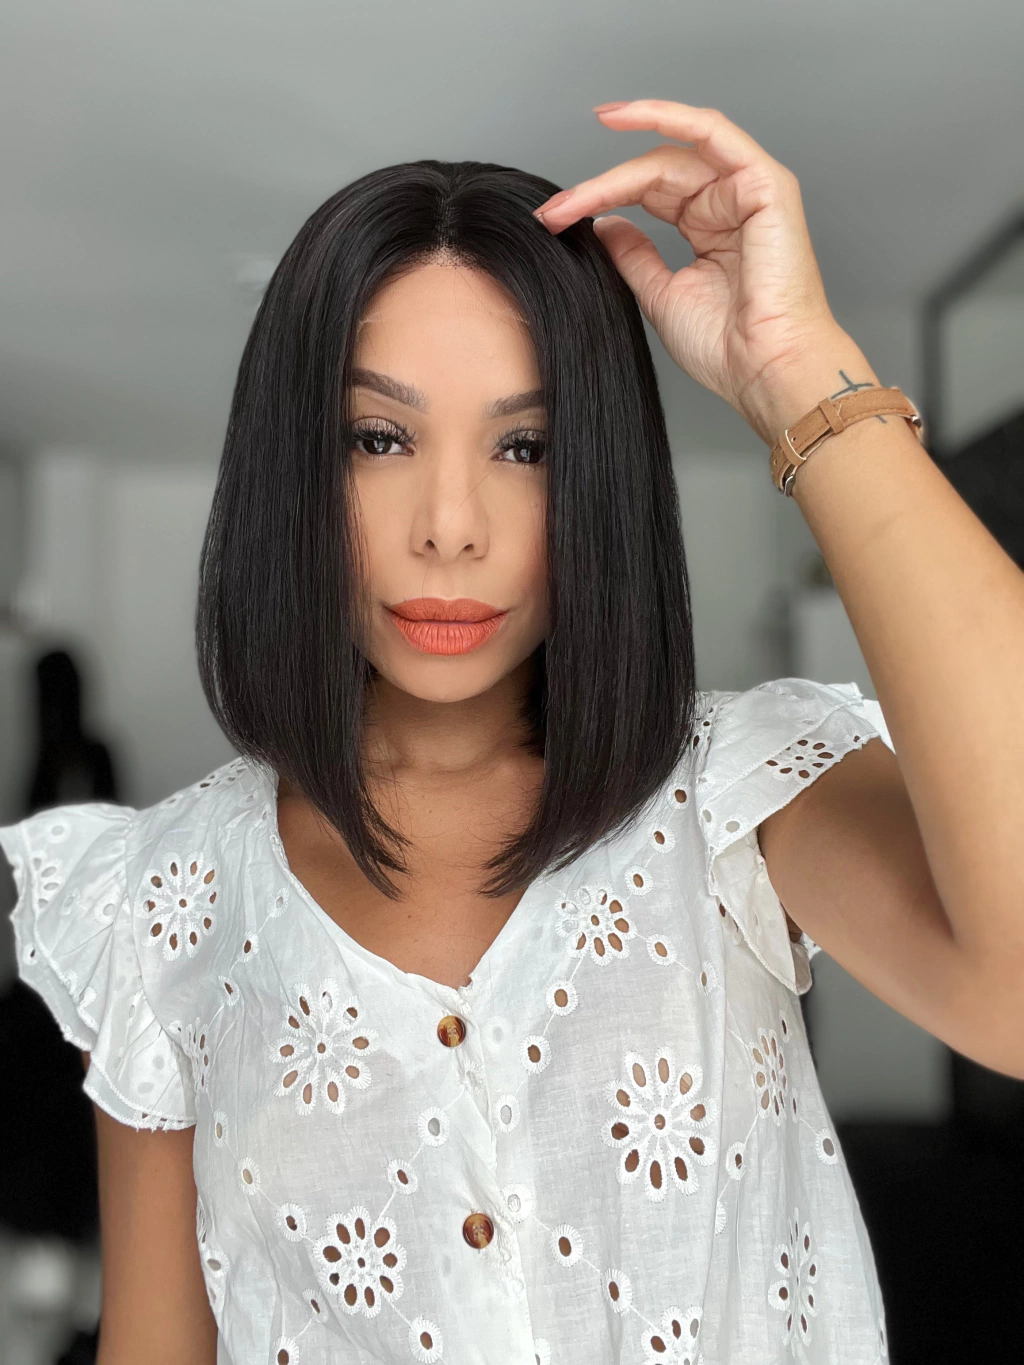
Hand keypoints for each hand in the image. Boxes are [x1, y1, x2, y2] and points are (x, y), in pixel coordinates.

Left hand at [533, 99, 855, 443]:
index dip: (600, 199)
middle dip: (599, 188)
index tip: (554, 218)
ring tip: (576, 191)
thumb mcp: (660, 295)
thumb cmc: (727, 347)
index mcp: (711, 230)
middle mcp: (729, 204)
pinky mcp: (764, 183)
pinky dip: (670, 117)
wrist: (764, 369)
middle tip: (554, 211)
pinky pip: (712, 133)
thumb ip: (634, 255)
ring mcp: (749, 189)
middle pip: (655, 172)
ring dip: (619, 166)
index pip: (649, 194)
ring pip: (674, 155)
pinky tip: (626, 116)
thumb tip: (605, 224)